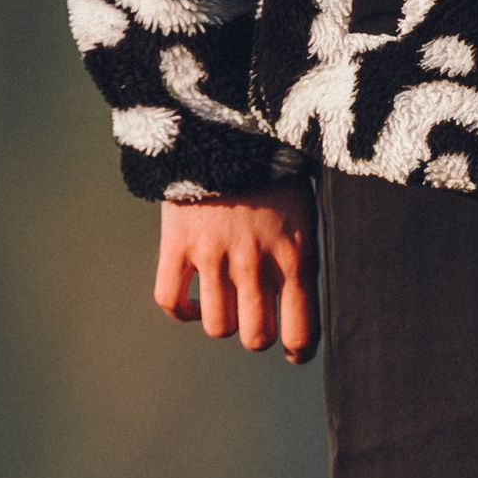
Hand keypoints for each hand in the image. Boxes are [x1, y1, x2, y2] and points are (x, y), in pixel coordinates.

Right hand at [155, 182, 318, 362]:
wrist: (227, 126)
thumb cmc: (276, 171)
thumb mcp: (307, 214)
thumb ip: (304, 259)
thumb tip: (303, 304)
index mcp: (295, 257)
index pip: (301, 331)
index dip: (299, 350)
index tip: (295, 350)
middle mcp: (254, 263)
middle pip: (256, 337)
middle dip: (259, 337)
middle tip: (258, 323)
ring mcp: (213, 255)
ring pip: (217, 327)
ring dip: (223, 323)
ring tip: (227, 306)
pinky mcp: (177, 243)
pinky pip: (170, 300)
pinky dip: (181, 310)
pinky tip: (192, 303)